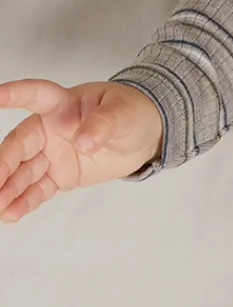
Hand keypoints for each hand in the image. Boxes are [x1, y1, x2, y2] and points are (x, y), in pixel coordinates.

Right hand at [0, 80, 163, 223]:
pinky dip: (25, 201)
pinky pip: (38, 189)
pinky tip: (12, 212)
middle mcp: (51, 129)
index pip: (35, 95)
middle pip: (20, 144)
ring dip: (9, 188)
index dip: (15, 94)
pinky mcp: (60, 175)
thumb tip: (84, 141)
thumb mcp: (124, 112)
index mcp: (64, 104)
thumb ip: (104, 123)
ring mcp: (54, 154)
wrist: (145, 135)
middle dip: (4, 163)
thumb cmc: (131, 112)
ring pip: (23, 171)